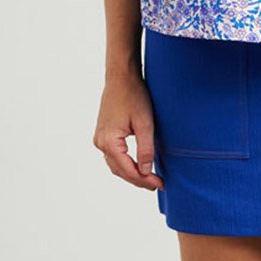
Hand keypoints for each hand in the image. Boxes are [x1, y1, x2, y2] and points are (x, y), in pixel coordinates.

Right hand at [93, 72, 165, 190]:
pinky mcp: (103, 133)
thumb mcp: (145, 123)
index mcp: (109, 142)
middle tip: (158, 184)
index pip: (128, 170)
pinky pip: (114, 156)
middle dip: (139, 179)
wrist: (121, 76)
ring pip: (116, 165)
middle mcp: (100, 142)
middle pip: (120, 171)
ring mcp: (99, 138)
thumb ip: (146, 149)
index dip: (145, 180)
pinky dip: (126, 163)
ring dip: (132, 173)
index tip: (160, 184)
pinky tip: (138, 165)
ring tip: (150, 178)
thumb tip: (146, 172)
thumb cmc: (134, 95)